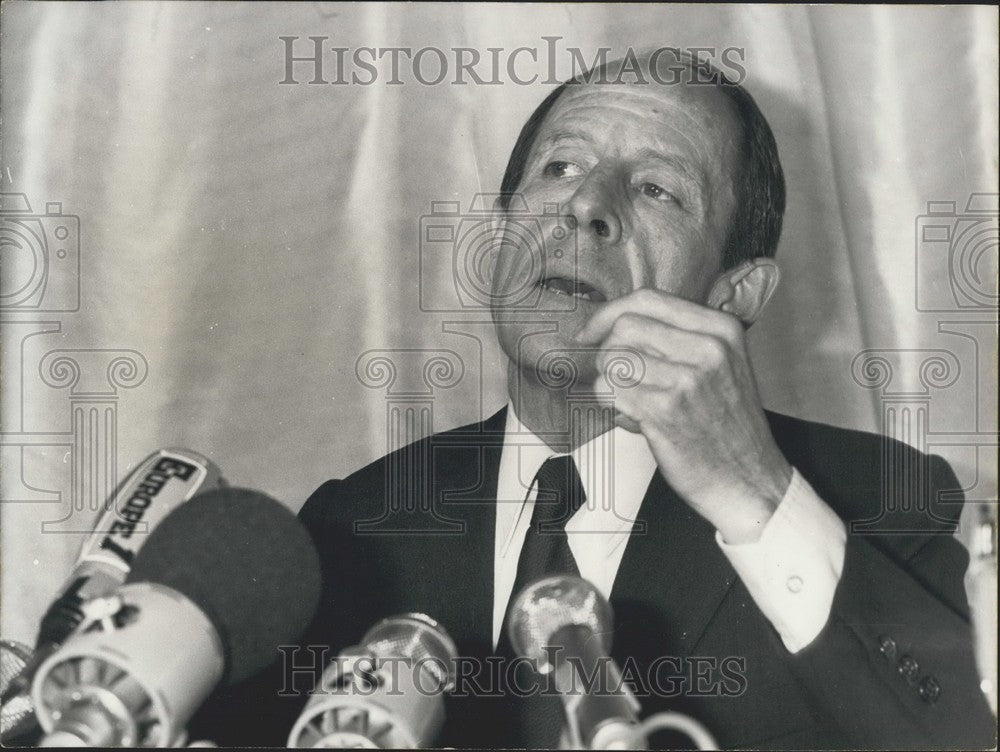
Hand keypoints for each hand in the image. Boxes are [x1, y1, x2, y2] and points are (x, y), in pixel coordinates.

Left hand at [574, 288, 792, 543]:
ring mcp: (687, 379)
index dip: (609, 313)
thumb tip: (614, 322)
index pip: (648, 299)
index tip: (592, 332)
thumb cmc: (726, 424)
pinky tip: (632, 417)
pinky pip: (609, 391)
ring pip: (612, 359)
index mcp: (721, 328)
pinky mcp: (665, 411)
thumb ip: (677, 337)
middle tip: (617, 376)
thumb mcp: (720, 364)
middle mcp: (708, 348)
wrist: (748, 479)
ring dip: (609, 381)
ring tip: (630, 399)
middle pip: (625, 327)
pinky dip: (610, 404)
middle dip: (608, 351)